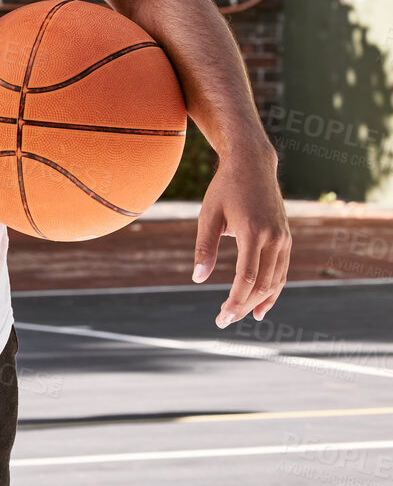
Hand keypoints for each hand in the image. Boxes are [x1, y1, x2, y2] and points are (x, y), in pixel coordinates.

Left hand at [193, 145, 290, 326]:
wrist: (253, 165)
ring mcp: (284, 239)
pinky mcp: (286, 239)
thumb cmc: (225, 189)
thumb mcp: (208, 214)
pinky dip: (273, 290)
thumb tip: (198, 279)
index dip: (235, 301)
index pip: (246, 278)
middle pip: (263, 285)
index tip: (221, 317)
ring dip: (259, 302)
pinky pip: (282, 271)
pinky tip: (261, 306)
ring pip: (275, 281)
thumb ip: (204, 247)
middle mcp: (274, 238)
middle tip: (223, 320)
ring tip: (239, 316)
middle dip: (243, 306)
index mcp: (253, 232)